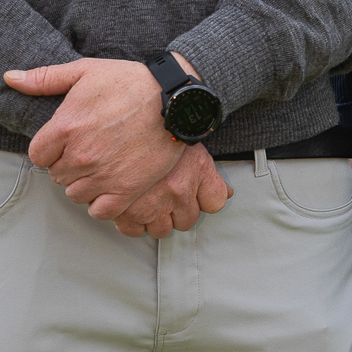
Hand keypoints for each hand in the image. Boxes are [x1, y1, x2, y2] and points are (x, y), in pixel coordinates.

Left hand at [3, 56, 230, 228]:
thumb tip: (9, 78)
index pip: (37, 155)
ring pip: (76, 194)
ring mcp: (102, 175)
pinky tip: (111, 186)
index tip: (66, 142)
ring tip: (101, 167)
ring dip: (85, 184)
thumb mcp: (85, 70)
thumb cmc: (130, 82)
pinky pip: (100, 210)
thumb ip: (44, 78)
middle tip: (89, 151)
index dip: (51, 149)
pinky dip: (102, 202)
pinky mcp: (126, 190)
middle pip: (57, 176)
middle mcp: (79, 155)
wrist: (173, 100)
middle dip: (69, 165)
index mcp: (65, 127)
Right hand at [106, 140, 232, 238]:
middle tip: (165, 194)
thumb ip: (212, 178)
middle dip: (177, 211)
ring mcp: (150, 203)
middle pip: (186, 221)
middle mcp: (176, 191)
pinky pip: (133, 230)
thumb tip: (227, 194)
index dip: (204, 199)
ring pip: (160, 229)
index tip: (195, 195)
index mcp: (196, 172)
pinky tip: (130, 206)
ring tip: (147, 200)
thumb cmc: (155, 129)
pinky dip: (132, 222)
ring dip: (155, 219)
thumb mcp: (191, 146)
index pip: (214, 202)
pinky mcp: (123, 210)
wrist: (125, 122)